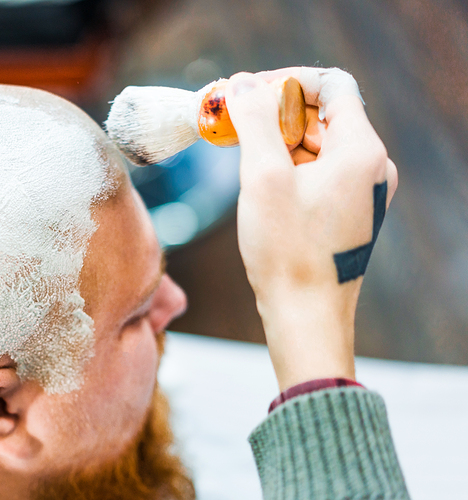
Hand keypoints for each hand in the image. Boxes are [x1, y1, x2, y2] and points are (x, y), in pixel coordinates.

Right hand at [224, 67, 397, 390]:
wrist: (306, 316)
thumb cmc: (288, 251)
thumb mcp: (263, 178)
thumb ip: (254, 122)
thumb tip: (243, 84)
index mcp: (362, 151)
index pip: (332, 86)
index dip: (286, 82)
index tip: (247, 95)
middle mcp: (371, 166)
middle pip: (321, 115)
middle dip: (273, 112)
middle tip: (230, 121)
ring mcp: (361, 191)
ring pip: (316, 145)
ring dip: (275, 140)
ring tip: (235, 152)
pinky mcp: (346, 212)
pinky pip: (316, 172)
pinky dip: (285, 166)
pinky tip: (254, 181)